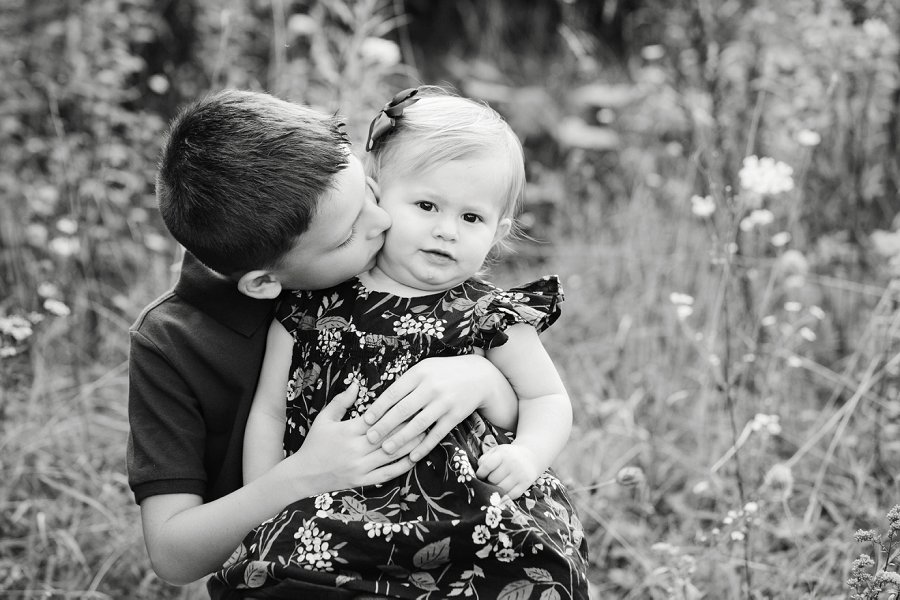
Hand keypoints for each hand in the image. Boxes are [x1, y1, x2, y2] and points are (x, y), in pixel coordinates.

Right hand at [283, 383, 422, 494]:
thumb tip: (356, 384)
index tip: (411, 402)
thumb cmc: (314, 444)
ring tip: (427, 434)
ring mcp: (360, 467)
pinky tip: (415, 458)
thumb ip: (341, 402)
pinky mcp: (363, 481)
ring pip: (391, 454)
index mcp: (348, 431)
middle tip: (425, 414)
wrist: (303, 475)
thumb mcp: (324, 419)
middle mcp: (356, 449)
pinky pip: (387, 474)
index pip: (377, 418)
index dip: (396, 411)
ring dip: (410, 444)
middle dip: (408, 425)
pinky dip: (403, 466)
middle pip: (388, 435)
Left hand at [363, 355, 510, 461]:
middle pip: (402, 410)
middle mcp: (431, 387)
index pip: (393, 393)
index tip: (366, 420)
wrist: (479, 376)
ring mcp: (444, 402)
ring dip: (400, 439)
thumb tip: (381, 399)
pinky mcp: (455, 416)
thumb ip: (406, 382)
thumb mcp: (425, 369)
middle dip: (384, 426)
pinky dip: (423, 447)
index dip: (378, 408)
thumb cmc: (444, 372)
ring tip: (386, 449)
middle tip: (370, 438)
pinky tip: (412, 457)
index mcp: (419, 373)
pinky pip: (436, 434)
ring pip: (418, 424)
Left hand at [475, 444, 540, 499]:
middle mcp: (512, 463)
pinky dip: (506, 496)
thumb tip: (478, 474)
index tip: (480, 476)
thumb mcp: (496, 451)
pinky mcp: (526, 483)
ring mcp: (520, 473)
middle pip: (493, 479)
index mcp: (503, 453)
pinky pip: (512, 495)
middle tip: (489, 481)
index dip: (480, 474)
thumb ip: (484, 459)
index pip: (486, 466)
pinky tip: (504, 491)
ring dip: (496, 490)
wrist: (530, 456)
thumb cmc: (508, 455)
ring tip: (496, 486)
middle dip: (488, 482)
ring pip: (501, 489)